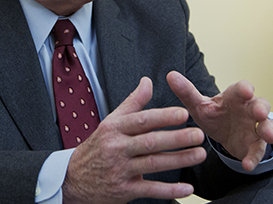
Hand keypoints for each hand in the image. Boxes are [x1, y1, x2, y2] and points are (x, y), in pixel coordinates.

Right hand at [62, 77, 206, 203]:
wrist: (72, 179)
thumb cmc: (97, 147)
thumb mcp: (111, 122)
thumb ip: (133, 103)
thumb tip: (148, 81)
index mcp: (115, 128)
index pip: (142, 120)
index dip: (163, 116)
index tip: (184, 113)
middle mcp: (117, 148)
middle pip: (150, 142)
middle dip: (177, 138)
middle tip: (199, 134)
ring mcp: (120, 170)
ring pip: (153, 164)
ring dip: (179, 160)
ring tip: (200, 154)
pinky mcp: (123, 191)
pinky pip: (149, 190)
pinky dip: (169, 190)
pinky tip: (187, 188)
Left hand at [166, 71, 272, 171]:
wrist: (224, 134)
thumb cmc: (215, 114)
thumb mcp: (199, 105)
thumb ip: (186, 92)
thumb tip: (170, 75)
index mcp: (234, 97)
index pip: (242, 88)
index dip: (245, 89)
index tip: (246, 91)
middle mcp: (248, 109)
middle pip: (260, 105)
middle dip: (262, 108)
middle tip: (261, 112)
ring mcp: (254, 127)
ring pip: (267, 126)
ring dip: (269, 130)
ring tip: (268, 136)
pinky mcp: (255, 145)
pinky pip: (258, 151)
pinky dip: (254, 158)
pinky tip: (247, 165)